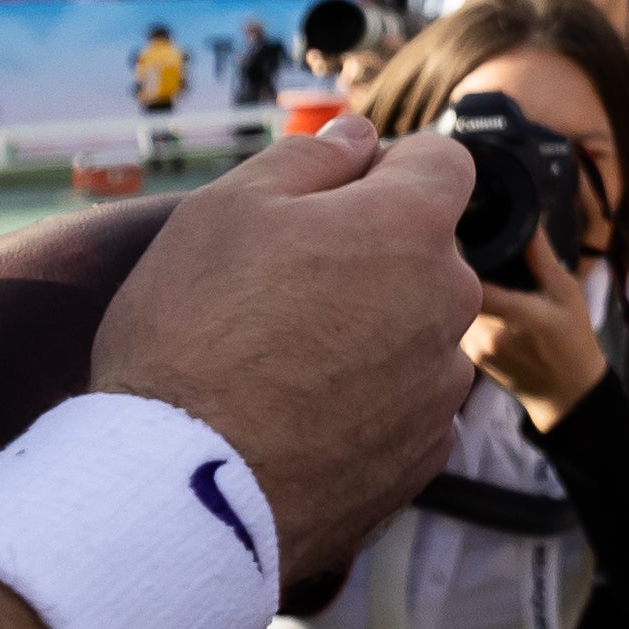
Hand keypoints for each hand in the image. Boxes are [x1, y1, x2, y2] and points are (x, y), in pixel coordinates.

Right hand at [92, 115, 479, 586]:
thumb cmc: (194, 330)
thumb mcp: (229, 205)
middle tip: (281, 286)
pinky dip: (366, 401)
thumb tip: (360, 137)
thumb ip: (311, 155)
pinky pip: (405, 404)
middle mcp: (447, 304)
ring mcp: (439, 389)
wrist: (180, 491)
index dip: (385, 168)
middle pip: (427, 251)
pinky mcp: (421, 460)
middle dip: (373, 253)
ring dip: (372, 330)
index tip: (329, 199)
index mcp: (411, 227)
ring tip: (280, 362)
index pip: (443, 161)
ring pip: (416, 330)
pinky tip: (297, 416)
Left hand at [463, 229, 606, 431]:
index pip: (472, 281)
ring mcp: (475, 349)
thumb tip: (527, 220)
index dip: (463, 256)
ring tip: (476, 270)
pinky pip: (458, 321)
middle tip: (469, 244)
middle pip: (458, 290)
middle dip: (462, 267)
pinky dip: (464, 307)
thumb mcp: (566, 293)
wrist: (568, 394)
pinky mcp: (469, 357)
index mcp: (515, 315)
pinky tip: (480, 298)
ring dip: (462, 288)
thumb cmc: (573, 339)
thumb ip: (542, 257)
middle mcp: (488, 334)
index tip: (467, 235)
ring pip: (455, 306)